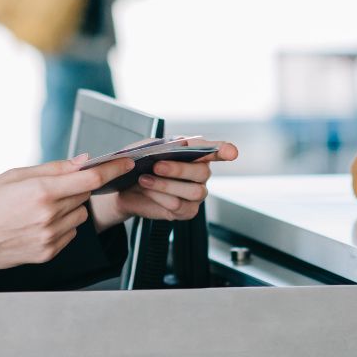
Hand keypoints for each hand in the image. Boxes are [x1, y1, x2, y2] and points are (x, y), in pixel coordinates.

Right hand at [0, 155, 134, 284]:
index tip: (126, 163)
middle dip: (76, 187)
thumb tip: (83, 161)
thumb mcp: (14, 176)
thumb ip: (53, 169)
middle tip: (52, 187)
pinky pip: (69, 233)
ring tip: (39, 208)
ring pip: (79, 215)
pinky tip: (36, 224)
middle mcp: (49, 216)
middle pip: (85, 195)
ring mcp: (50, 238)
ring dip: (70, 208)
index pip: (91, 179)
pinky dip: (61, 226)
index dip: (113, 169)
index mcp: (41, 191)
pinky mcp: (48, 254)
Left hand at [91, 141, 238, 228]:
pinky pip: (180, 206)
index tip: (232, 152)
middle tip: (157, 166)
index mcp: (195, 154)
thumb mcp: (145, 149)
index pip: (215, 150)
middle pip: (203, 172)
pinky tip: (148, 191)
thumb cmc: (139, 165)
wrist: (124, 189)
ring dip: (166, 185)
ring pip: (194, 191)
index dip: (225, 150)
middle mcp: (200, 173)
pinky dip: (161, 198)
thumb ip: (161, 144)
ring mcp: (196, 193)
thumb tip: (177, 145)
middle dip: (179, 169)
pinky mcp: (187, 211)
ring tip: (145, 180)